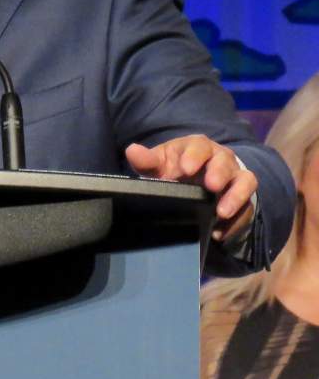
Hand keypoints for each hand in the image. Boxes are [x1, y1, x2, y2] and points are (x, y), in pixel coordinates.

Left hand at [126, 135, 255, 240]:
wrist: (197, 183)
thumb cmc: (175, 169)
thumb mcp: (159, 165)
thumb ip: (147, 161)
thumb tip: (132, 150)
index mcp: (197, 147)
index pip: (199, 145)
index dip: (194, 155)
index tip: (186, 168)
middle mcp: (220, 158)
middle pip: (225, 160)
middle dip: (219, 173)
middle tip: (211, 185)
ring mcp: (235, 177)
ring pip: (245, 181)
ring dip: (236, 196)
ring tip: (221, 212)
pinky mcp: (243, 198)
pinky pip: (247, 207)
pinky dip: (236, 221)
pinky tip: (220, 233)